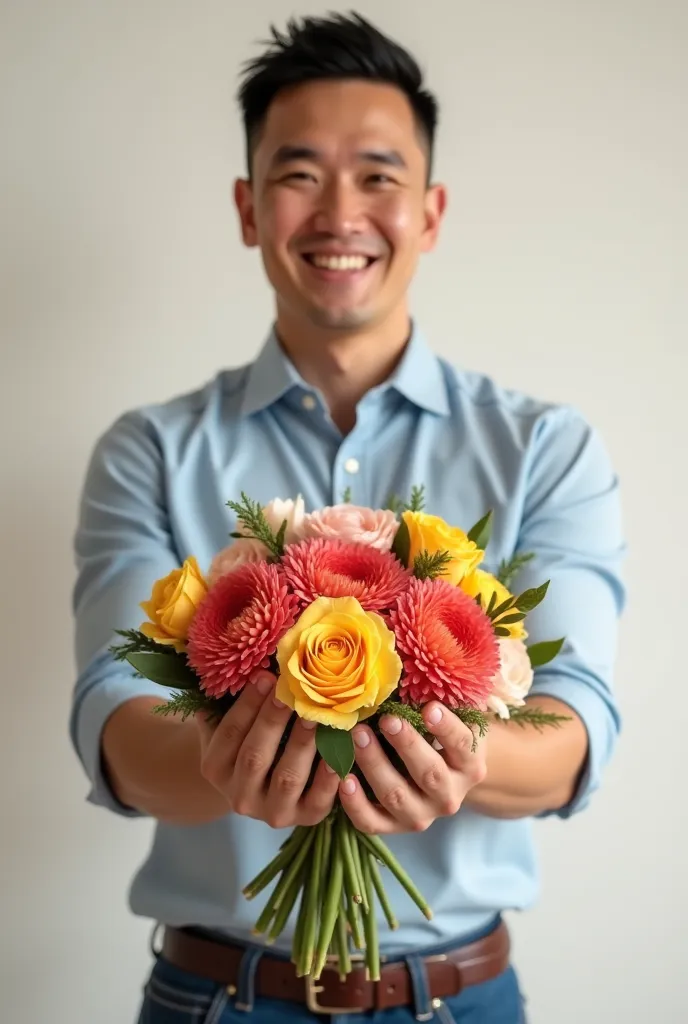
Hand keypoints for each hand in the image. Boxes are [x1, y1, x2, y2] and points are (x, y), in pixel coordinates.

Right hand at [195, 671, 340, 828]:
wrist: (260, 785)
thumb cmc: (247, 740)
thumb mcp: (228, 724)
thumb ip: (231, 702)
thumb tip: (250, 665)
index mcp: (215, 768)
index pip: (230, 733)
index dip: (248, 704)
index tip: (266, 676)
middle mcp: (239, 796)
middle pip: (255, 756)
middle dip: (274, 720)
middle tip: (292, 692)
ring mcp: (272, 812)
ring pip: (288, 778)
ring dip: (303, 744)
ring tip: (317, 715)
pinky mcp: (304, 819)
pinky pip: (317, 800)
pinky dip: (329, 776)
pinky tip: (340, 750)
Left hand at [338, 703, 485, 833]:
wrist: (441, 776)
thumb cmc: (441, 734)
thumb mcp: (453, 717)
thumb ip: (444, 697)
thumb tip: (420, 659)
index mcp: (470, 766)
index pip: (462, 746)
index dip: (447, 728)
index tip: (429, 707)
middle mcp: (449, 796)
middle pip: (429, 774)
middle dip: (406, 745)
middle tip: (386, 719)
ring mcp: (421, 815)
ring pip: (396, 796)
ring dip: (375, 765)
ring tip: (357, 735)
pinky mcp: (394, 827)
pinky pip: (372, 823)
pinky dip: (355, 804)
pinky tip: (343, 778)